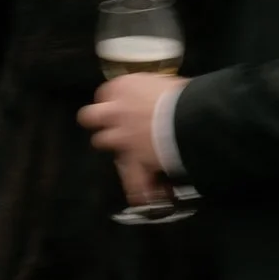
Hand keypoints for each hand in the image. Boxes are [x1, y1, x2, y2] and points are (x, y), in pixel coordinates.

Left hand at [79, 70, 172, 206]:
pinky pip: (130, 178)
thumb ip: (153, 91)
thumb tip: (161, 94)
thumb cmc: (182, 96)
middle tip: (108, 126)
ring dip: (114, 148)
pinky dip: (136, 187)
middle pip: (90, 116)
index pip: (106, 92)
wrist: (188, 117)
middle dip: (97, 121)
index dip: (112, 100)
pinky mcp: (132, 159)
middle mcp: (116, 111)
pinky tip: (140, 196)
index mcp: (125, 87)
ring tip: (125, 153)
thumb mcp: (166, 84)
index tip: (120, 103)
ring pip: (101, 142)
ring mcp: (120, 136)